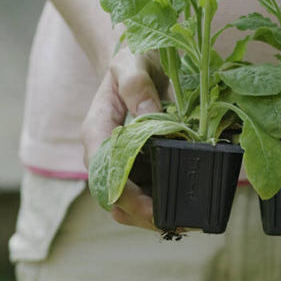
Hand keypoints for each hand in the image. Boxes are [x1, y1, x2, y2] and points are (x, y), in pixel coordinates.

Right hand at [81, 47, 168, 230]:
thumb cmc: (132, 58)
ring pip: (124, 201)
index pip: (105, 174)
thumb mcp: (133, 63)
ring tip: (183, 220)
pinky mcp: (133, 160)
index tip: (154, 208)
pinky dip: (157, 201)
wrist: (134, 57)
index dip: (127, 196)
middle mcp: (102, 151)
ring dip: (150, 215)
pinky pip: (140, 189)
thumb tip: (150, 114)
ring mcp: (117, 159)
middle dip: (142, 216)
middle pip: (113, 197)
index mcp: (97, 130)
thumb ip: (138, 87)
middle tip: (177, 222)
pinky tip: (181, 204)